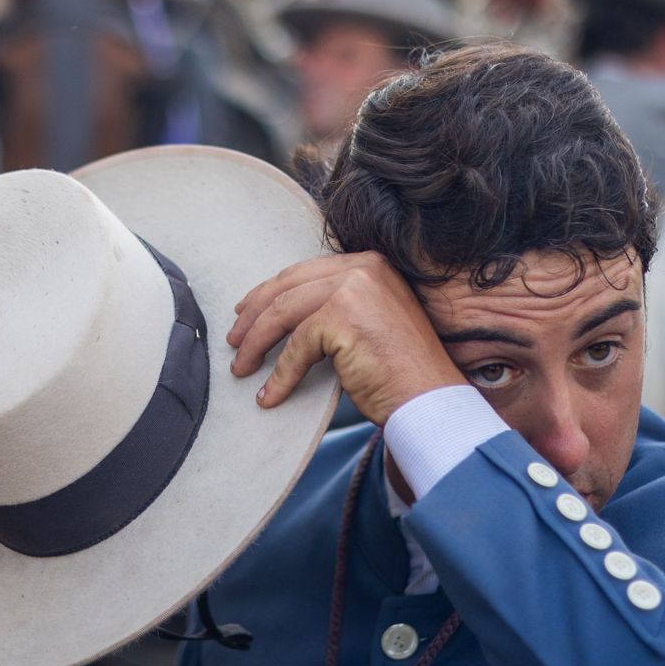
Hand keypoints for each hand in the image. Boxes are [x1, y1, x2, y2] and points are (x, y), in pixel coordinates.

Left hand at [226, 252, 465, 427]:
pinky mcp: (342, 318)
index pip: (303, 272)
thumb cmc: (401, 372)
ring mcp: (353, 289)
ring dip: (255, 344)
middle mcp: (363, 268)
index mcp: (370, 264)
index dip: (268, 292)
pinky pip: (295, 348)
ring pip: (282, 314)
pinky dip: (279, 376)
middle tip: (234, 341)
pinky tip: (270, 395)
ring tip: (241, 368)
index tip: (245, 312)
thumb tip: (282, 315)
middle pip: (287, 286)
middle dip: (253, 316)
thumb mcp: (368, 323)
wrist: (431, 400)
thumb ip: (336, 307)